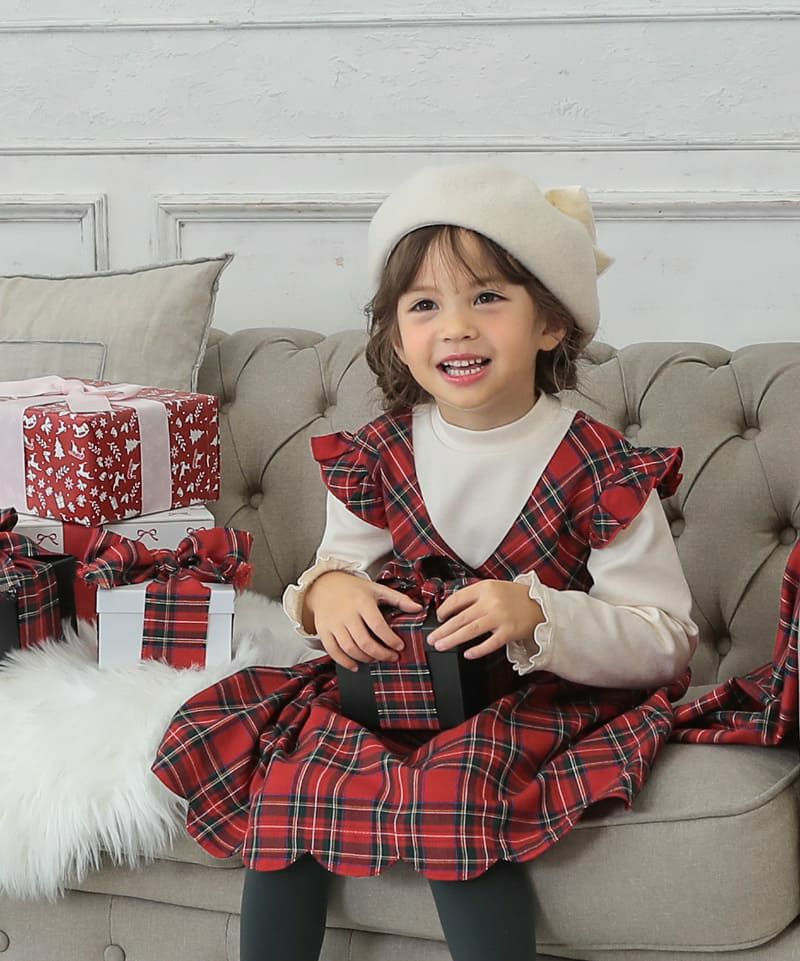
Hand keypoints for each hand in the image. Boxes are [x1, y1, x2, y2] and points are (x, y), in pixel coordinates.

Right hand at [304, 571, 423, 672]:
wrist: (325, 585)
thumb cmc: (354, 589)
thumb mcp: (377, 590)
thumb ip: (398, 599)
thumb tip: (418, 608)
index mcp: (362, 602)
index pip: (378, 625)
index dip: (390, 639)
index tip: (400, 646)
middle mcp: (346, 614)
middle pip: (364, 641)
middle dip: (381, 654)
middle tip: (391, 657)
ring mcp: (333, 623)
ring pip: (350, 649)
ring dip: (365, 658)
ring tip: (376, 659)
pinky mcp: (323, 631)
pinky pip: (333, 651)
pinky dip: (345, 662)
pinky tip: (356, 665)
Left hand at [426, 580, 545, 659]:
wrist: (540, 605)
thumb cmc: (514, 597)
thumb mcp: (493, 588)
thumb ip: (474, 596)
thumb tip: (450, 610)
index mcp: (484, 588)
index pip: (457, 599)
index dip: (444, 610)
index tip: (438, 619)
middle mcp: (491, 601)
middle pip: (460, 618)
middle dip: (443, 630)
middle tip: (431, 639)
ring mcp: (500, 617)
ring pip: (471, 630)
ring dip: (453, 639)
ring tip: (441, 645)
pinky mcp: (509, 631)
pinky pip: (490, 643)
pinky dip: (478, 650)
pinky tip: (467, 654)